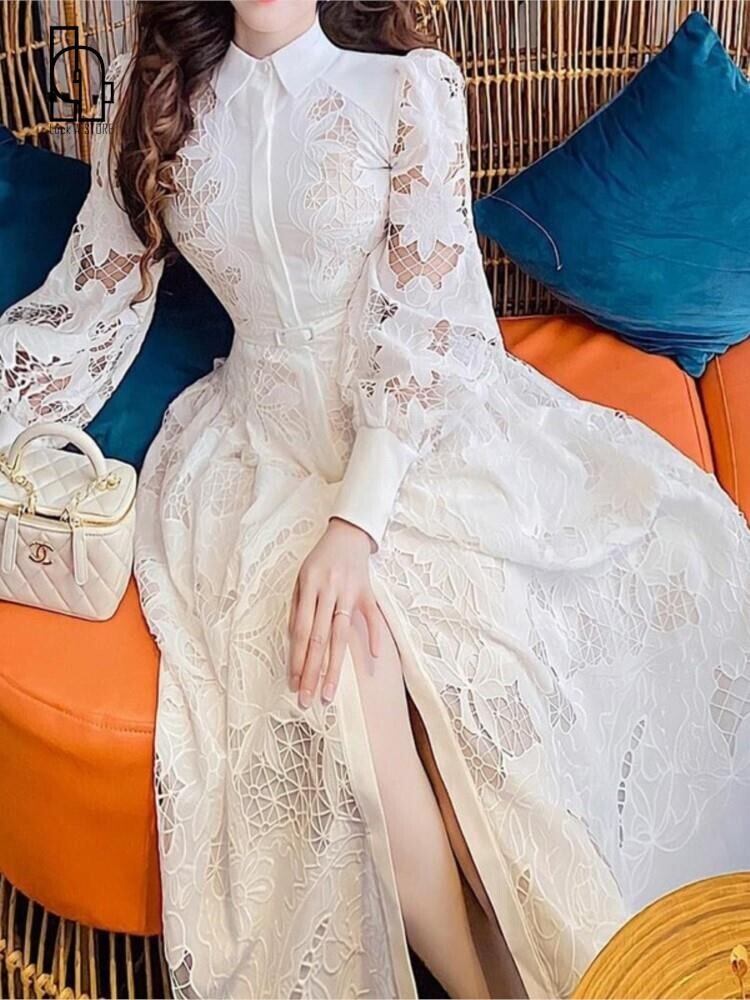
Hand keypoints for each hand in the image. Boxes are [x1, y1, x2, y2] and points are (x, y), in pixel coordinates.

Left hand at [288, 517, 381, 707]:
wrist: (348, 533)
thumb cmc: (320, 558)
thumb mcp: (300, 576)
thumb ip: (297, 606)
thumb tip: (293, 640)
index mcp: (309, 586)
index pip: (300, 630)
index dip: (296, 658)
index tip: (293, 683)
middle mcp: (329, 590)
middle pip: (318, 638)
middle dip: (311, 671)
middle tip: (306, 698)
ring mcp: (350, 592)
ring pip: (341, 634)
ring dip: (335, 666)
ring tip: (328, 692)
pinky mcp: (368, 592)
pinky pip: (372, 616)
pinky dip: (374, 635)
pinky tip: (372, 658)